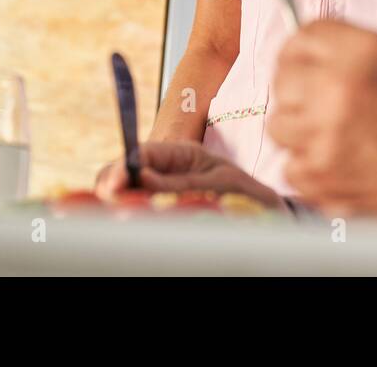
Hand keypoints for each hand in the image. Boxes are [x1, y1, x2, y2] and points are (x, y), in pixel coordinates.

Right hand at [94, 140, 285, 209]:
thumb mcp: (219, 183)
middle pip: (124, 175)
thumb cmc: (244, 192)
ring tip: (124, 215)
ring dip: (123, 204)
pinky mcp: (162, 214)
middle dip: (114, 187)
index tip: (113, 185)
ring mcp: (161, 192)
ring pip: (127, 196)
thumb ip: (182, 182)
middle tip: (112, 202)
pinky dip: (135, 219)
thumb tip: (141, 177)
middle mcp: (165, 171)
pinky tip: (137, 223)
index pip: (141, 153)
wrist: (265, 214)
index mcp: (181, 154)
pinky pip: (140, 215)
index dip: (122, 166)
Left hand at [269, 20, 376, 216]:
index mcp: (365, 50)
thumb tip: (325, 59)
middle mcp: (337, 87)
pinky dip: (313, 171)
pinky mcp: (323, 180)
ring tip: (340, 139)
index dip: (303, 51)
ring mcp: (325, 136)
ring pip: (281, 126)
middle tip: (324, 106)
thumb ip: (364, 57)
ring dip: (302, 132)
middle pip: (283, 79)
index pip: (303, 37)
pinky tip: (347, 167)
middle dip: (299, 91)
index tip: (307, 64)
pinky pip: (292, 169)